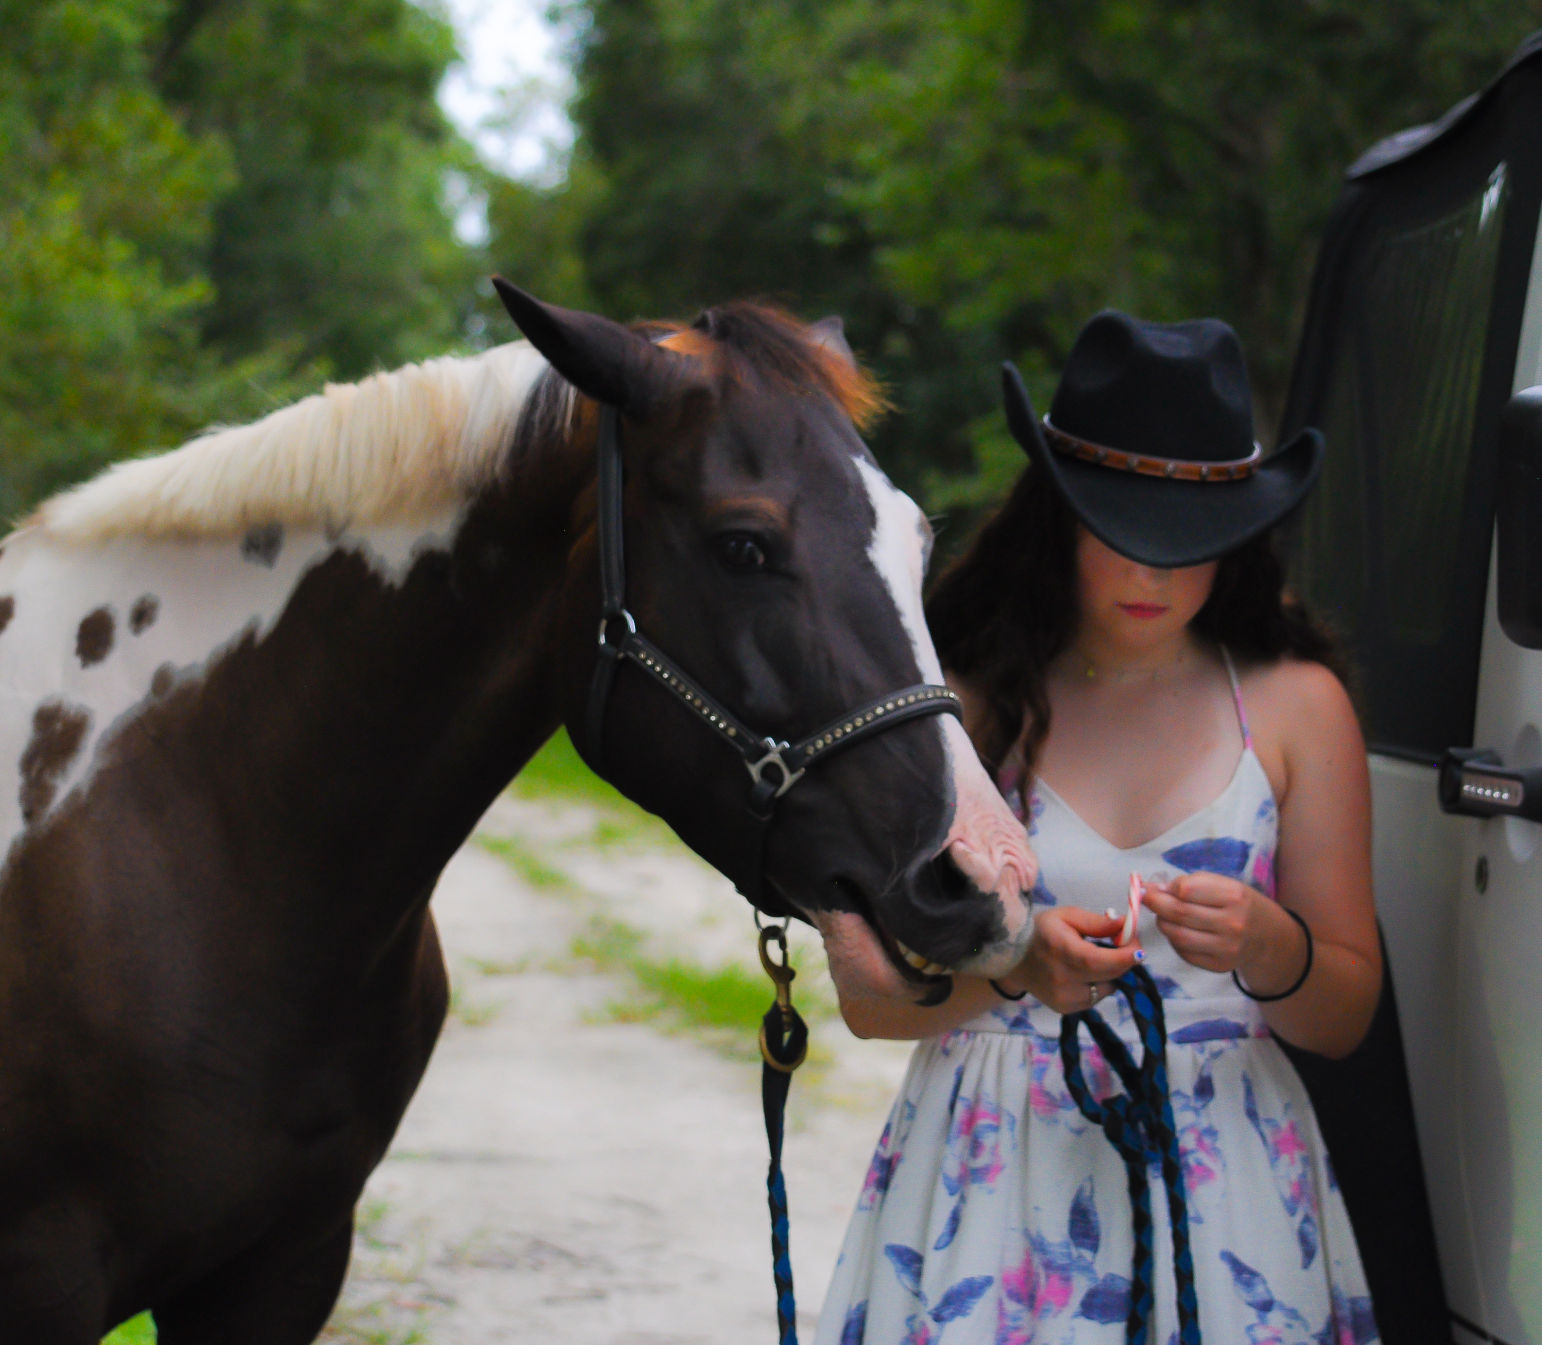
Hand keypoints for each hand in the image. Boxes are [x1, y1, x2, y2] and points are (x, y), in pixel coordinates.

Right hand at [996, 906, 1141, 1014]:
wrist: (1011, 958)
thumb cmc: (1041, 931)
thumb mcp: (1067, 916)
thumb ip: (1097, 922)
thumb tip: (1125, 924)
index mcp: (1064, 952)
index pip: (1105, 961)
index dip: (1128, 955)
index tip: (1137, 945)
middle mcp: (1064, 979)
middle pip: (1111, 975)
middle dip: (1124, 961)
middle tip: (1124, 947)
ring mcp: (1064, 998)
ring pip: (1107, 989)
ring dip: (1110, 974)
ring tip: (1096, 960)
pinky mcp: (1064, 1008)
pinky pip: (1095, 998)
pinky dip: (1097, 985)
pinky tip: (1084, 974)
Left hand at [1141, 872, 1262, 972]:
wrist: (1266, 936)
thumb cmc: (1236, 904)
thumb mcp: (1222, 885)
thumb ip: (1189, 884)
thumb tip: (1151, 889)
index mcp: (1234, 896)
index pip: (1186, 889)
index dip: (1166, 887)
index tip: (1157, 886)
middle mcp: (1233, 923)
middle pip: (1178, 913)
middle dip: (1155, 904)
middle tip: (1146, 898)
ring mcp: (1227, 948)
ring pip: (1177, 935)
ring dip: (1162, 923)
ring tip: (1164, 916)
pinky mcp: (1219, 966)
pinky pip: (1183, 952)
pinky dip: (1174, 940)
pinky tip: (1179, 931)